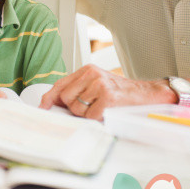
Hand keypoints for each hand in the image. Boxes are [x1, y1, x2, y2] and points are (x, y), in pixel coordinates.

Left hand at [40, 64, 175, 120]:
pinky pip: (90, 116)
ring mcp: (100, 85)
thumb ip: (78, 89)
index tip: (43, 107)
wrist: (147, 94)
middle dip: (75, 108)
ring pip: (77, 109)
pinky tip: (107, 111)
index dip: (49, 97)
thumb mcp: (97, 84)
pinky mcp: (107, 97)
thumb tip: (56, 101)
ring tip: (101, 107)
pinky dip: (97, 118)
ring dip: (87, 114)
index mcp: (87, 70)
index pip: (61, 84)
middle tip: (90, 106)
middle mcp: (92, 74)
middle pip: (67, 98)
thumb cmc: (121, 92)